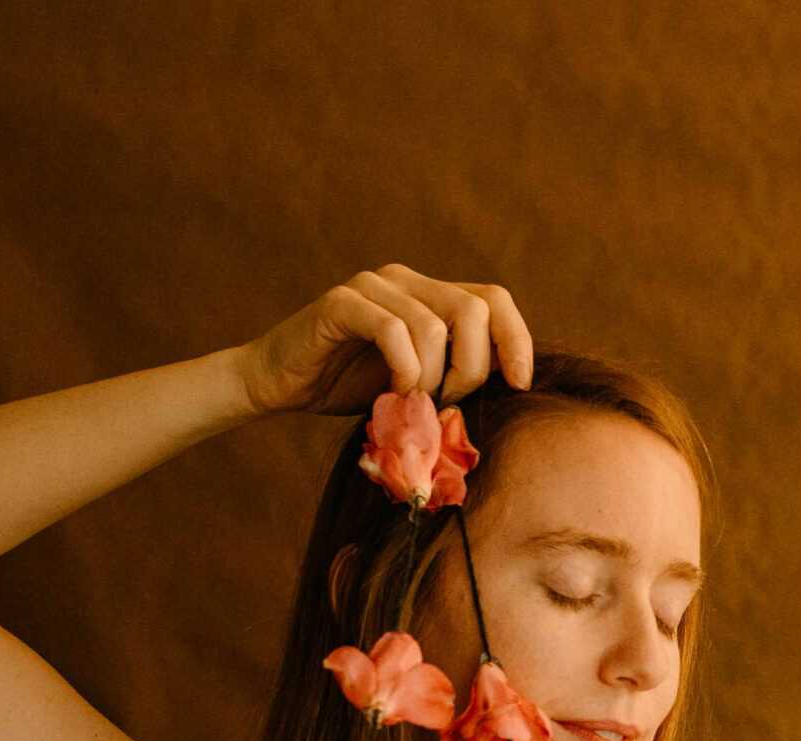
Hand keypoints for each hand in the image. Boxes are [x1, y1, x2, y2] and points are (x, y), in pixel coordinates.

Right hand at [232, 264, 534, 417]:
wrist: (279, 385)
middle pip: (475, 311)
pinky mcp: (341, 303)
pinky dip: (404, 369)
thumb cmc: (352, 388)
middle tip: (447, 400)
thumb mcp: (421, 382)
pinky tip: (394, 390)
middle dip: (473, 368)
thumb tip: (512, 388)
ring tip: (412, 401)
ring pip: (436, 327)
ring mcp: (373, 286)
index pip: (495, 300)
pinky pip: (393, 331)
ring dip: (432, 377)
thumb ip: (459, 373)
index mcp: (432, 295)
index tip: (521, 384)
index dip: (517, 341)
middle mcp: (407, 281)